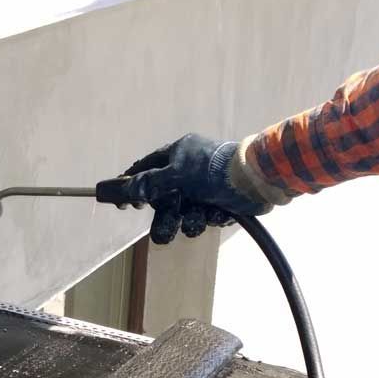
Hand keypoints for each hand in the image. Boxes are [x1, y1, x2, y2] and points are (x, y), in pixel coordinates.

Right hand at [97, 133, 268, 243]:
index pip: (146, 167)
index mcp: (178, 153)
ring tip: (201, 215)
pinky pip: (203, 216)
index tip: (122, 204)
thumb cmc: (215, 170)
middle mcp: (189, 170)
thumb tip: (126, 190)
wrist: (256, 180)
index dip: (132, 184)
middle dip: (168, 214)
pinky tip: (219, 212)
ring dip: (190, 219)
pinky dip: (209, 217)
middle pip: (164, 198)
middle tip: (167, 224)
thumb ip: (150, 183)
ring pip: (184, 212)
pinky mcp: (219, 202)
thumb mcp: (177, 174)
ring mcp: (204, 187)